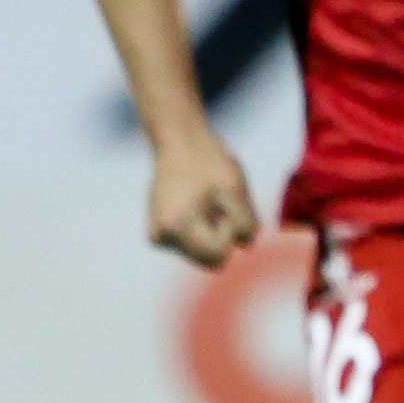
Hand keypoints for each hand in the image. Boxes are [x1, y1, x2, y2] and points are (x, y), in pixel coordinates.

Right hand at [145, 125, 258, 267]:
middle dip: (220, 235)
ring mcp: (157, 235)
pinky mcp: (158, 232)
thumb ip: (246, 225)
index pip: (218, 255)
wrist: (179, 142)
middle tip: (216, 205)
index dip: (230, 232)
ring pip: (201, 253)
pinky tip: (196, 205)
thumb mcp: (237, 190)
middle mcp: (160, 236)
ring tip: (205, 202)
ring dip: (211, 231)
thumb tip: (243, 247)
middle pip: (209, 260)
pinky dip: (201, 229)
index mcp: (176, 226)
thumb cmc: (210, 162)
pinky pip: (192, 245)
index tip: (222, 205)